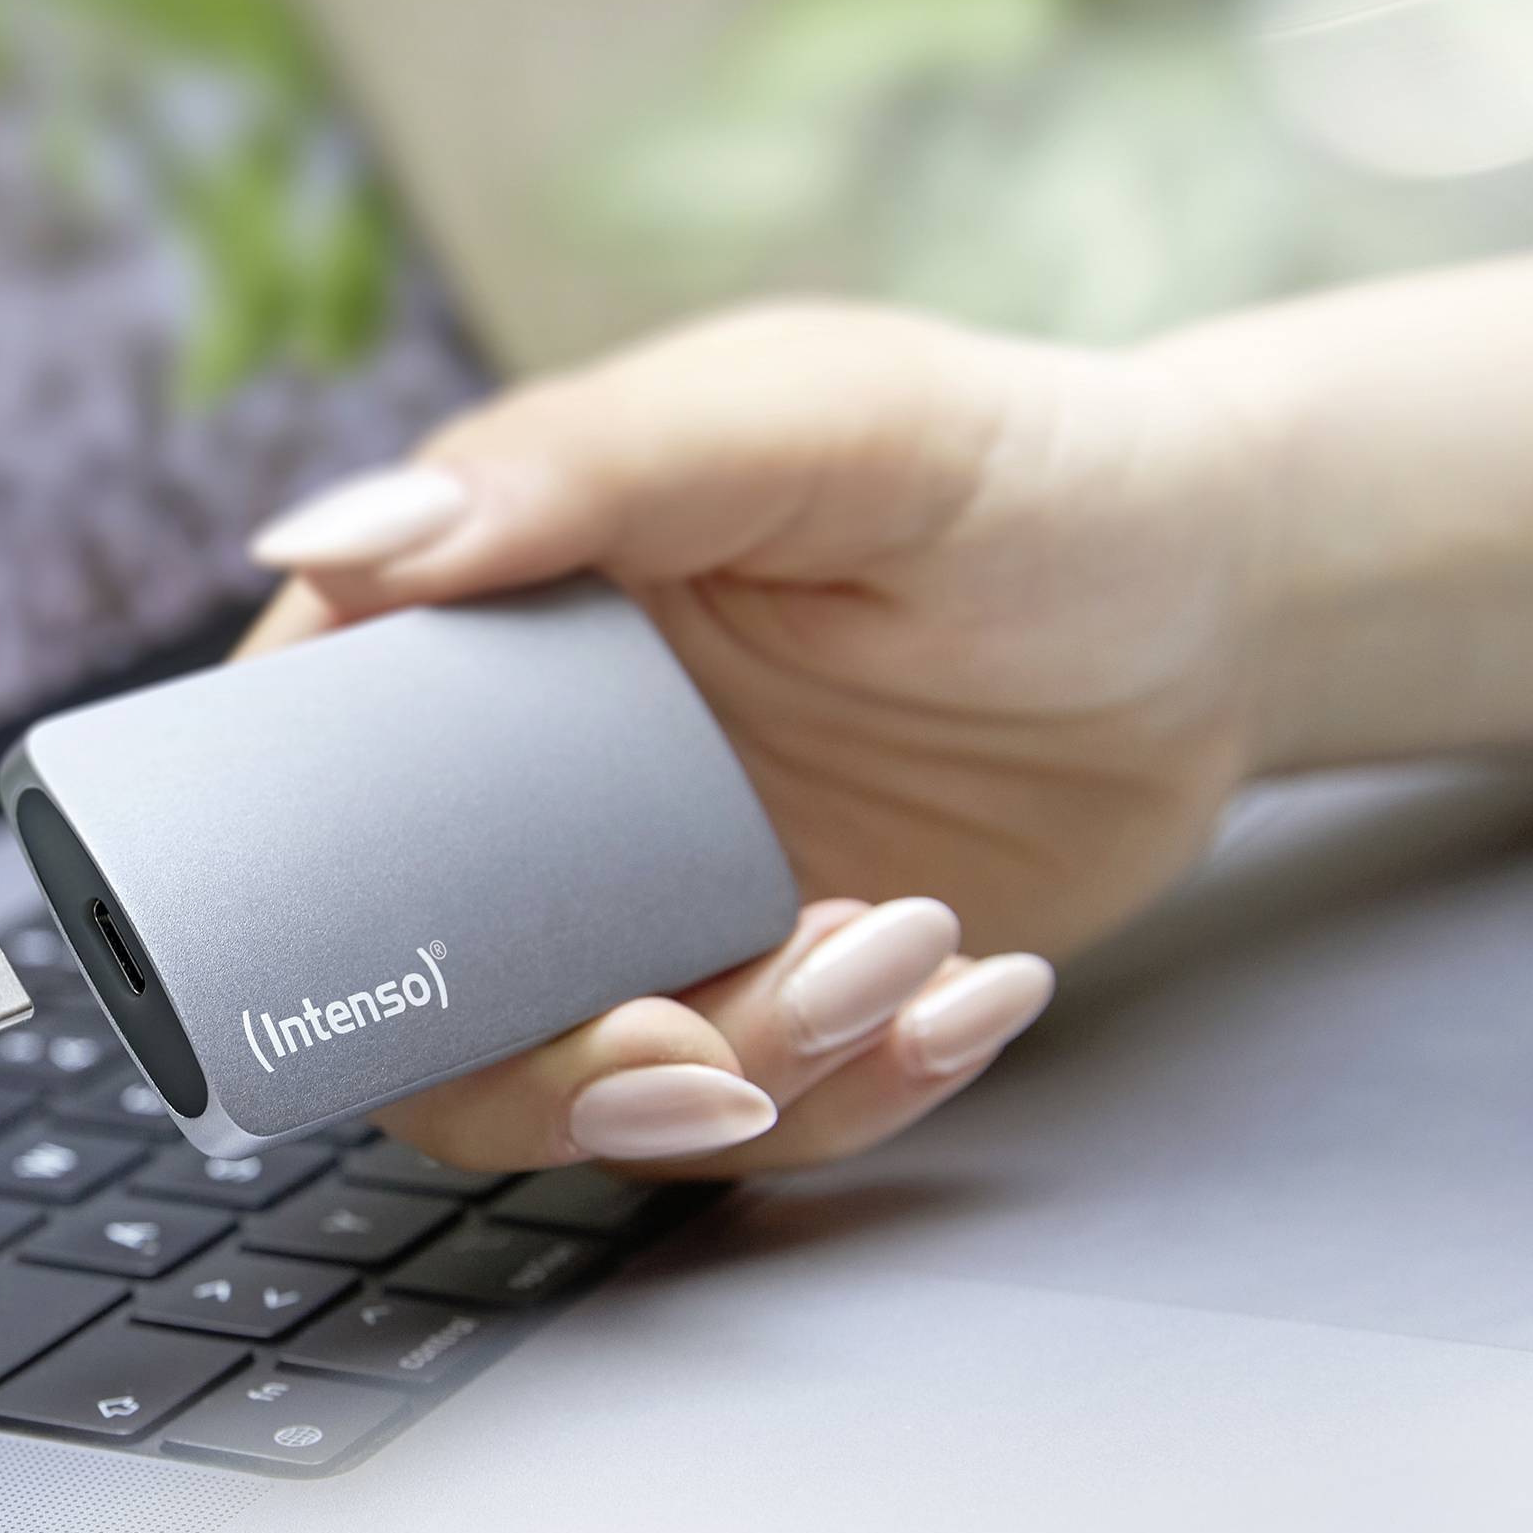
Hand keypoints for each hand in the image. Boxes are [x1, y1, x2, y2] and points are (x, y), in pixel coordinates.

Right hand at [238, 302, 1264, 1171]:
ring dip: (738, 1077)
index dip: (309, 894)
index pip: (307, 775)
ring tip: (904, 959)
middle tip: (695, 1055)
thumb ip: (578, 468)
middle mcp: (543, 782)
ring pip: (587, 1081)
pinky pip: (754, 1112)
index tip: (437, 952)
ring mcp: (655, 901)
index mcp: (495, 624)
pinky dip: (856, 1094)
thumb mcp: (813, 420)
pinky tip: (973, 994)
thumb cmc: (1018, 467)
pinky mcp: (773, 991)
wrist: (1225, 604)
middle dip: (549, 1067)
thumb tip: (323, 543)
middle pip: (422, 994)